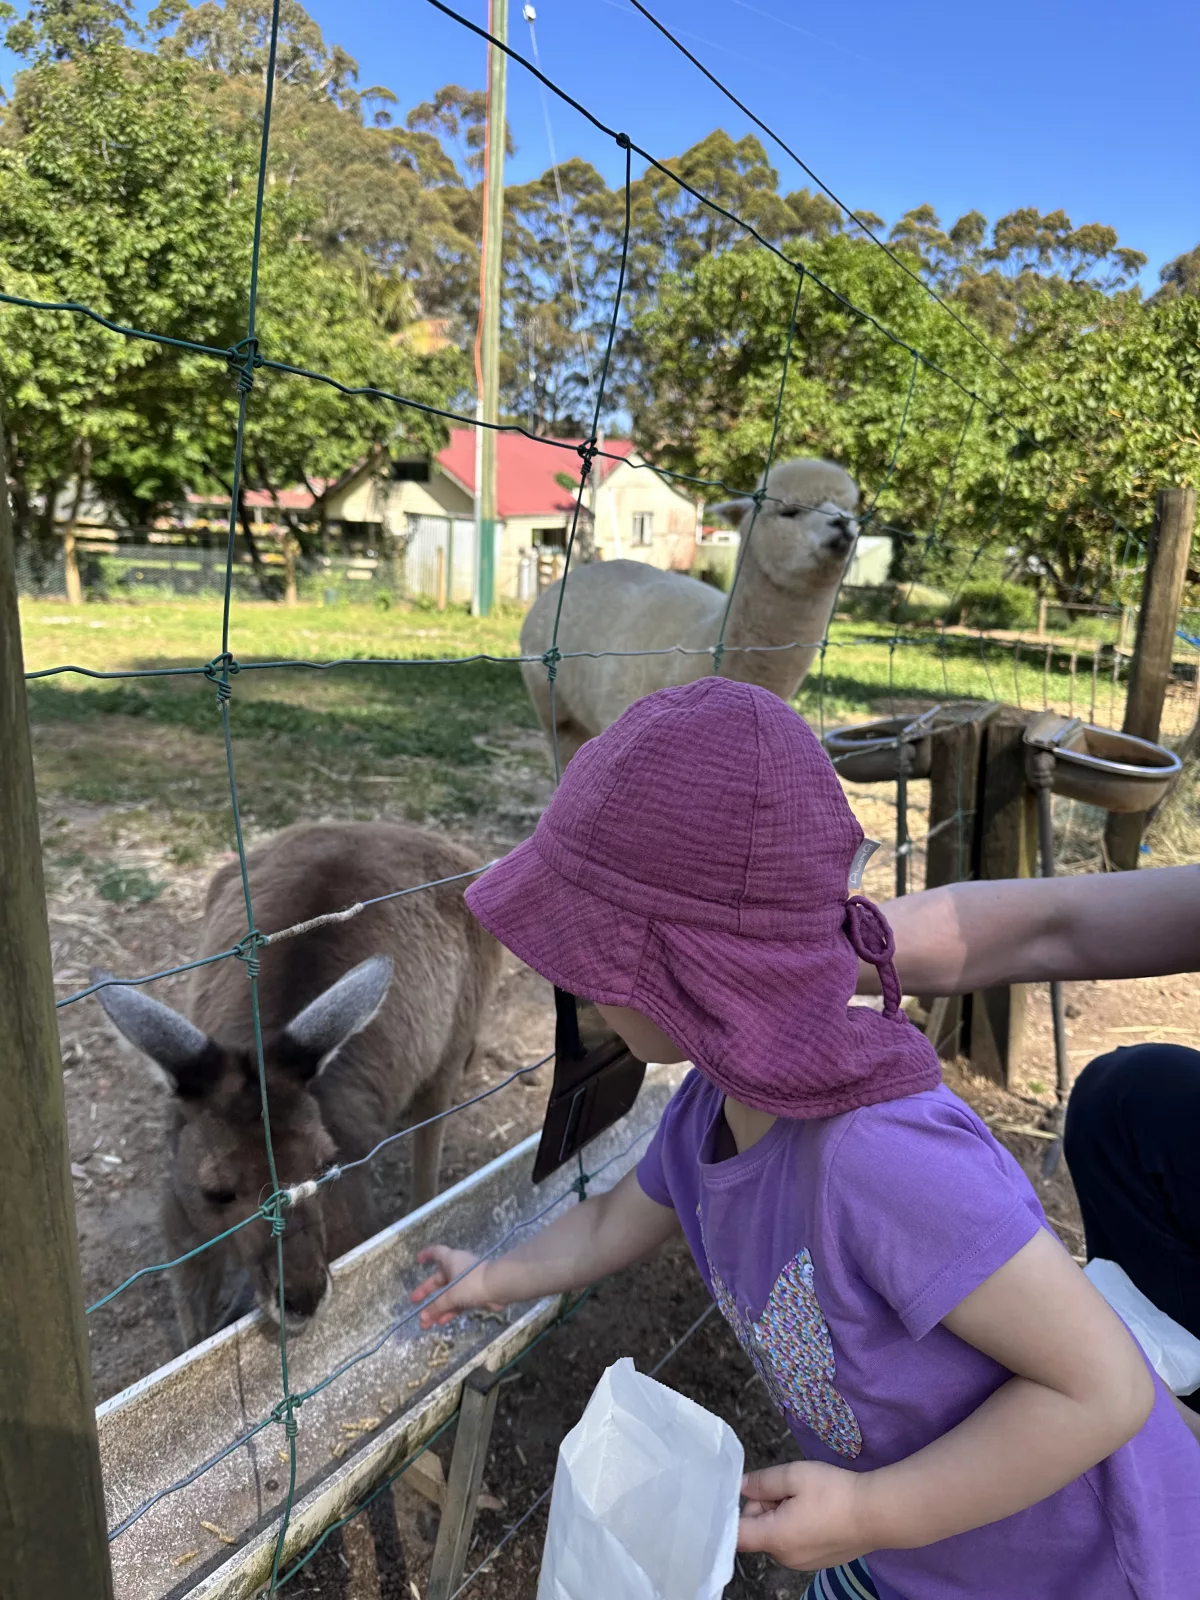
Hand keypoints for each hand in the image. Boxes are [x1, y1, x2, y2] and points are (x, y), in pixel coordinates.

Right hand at [410, 1246, 503, 1327]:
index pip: (436, 1252)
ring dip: (438, 1307)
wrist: (498, 1287)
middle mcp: (458, 1268)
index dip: (427, 1254)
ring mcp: (467, 1282)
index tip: (418, 1260)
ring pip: (449, 1294)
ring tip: (426, 1322)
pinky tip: (441, 1322)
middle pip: (439, 1279)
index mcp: (451, 1260)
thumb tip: (422, 1319)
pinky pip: (458, 1302)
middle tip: (415, 1302)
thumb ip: (436, 1307)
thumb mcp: (450, 1295)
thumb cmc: (471, 1283)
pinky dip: (450, 1311)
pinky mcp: (475, 1294)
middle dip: (427, 1292)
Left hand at [738, 1460, 872, 1570]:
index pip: (736, 1536)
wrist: (877, 1513)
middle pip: (758, 1531)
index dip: (729, 1515)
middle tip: (787, 1487)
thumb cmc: (834, 1492)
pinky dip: (797, 1526)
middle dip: (765, 1506)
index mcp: (775, 1538)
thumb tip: (740, 1486)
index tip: (736, 1494)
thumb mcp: (794, 1476)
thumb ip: (762, 1482)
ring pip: (777, 1535)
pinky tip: (818, 1511)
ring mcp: (803, 1564)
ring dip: (781, 1515)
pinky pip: (794, 1543)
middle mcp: (785, 1558)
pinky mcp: (817, 1562)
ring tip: (806, 1497)